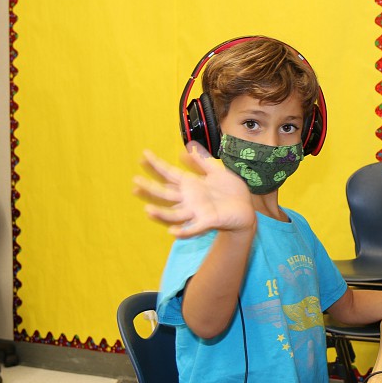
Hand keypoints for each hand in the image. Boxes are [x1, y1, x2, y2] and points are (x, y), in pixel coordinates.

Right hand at [133, 141, 255, 237]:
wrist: (246, 209)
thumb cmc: (231, 191)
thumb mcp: (217, 171)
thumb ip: (202, 161)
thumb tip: (186, 149)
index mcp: (191, 185)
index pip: (169, 174)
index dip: (156, 165)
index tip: (143, 155)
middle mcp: (190, 199)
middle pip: (165, 194)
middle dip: (150, 189)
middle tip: (135, 183)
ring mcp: (197, 211)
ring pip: (174, 214)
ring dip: (161, 214)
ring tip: (148, 210)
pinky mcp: (209, 221)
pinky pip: (194, 228)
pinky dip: (184, 231)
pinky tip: (173, 233)